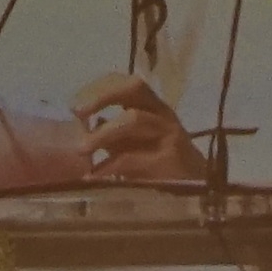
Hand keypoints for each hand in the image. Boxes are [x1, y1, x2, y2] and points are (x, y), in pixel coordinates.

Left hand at [71, 74, 206, 182]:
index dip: (100, 88)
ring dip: (103, 133)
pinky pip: (136, 156)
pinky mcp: (171, 158)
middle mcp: (162, 113)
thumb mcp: (134, 144)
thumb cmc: (160, 163)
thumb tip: (81, 128)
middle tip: (77, 113)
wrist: (197, 188)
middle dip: (102, 97)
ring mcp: (169, 133)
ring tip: (81, 149)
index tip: (74, 106)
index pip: (127, 82)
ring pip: (134, 119)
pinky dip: (111, 164)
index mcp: (152, 106)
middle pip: (134, 88)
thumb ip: (111, 135)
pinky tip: (95, 175)